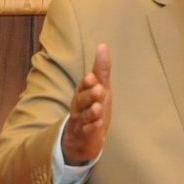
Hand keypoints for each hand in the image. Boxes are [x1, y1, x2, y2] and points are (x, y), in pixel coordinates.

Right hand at [62, 44, 111, 165]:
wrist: (81, 139)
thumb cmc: (92, 107)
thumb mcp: (99, 87)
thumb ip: (101, 69)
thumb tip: (103, 45)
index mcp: (82, 94)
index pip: (83, 87)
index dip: (87, 83)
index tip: (92, 77)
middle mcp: (79, 108)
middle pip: (81, 101)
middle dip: (89, 95)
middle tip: (98, 89)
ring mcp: (82, 123)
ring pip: (85, 117)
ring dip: (91, 112)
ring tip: (98, 107)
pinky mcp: (86, 137)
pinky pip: (88, 133)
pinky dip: (92, 129)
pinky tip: (98, 125)